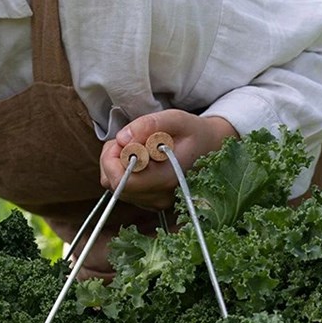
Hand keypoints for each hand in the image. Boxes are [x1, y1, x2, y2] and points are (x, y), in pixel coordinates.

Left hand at [99, 111, 237, 209]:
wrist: (210, 148)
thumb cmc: (193, 133)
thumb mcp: (176, 119)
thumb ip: (149, 125)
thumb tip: (122, 138)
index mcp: (166, 180)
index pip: (122, 180)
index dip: (113, 158)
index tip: (126, 139)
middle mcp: (158, 198)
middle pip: (112, 183)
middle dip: (111, 157)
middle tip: (130, 138)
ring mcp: (153, 203)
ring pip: (113, 185)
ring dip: (115, 162)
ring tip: (135, 146)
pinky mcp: (147, 201)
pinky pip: (120, 188)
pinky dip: (120, 170)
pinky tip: (136, 158)